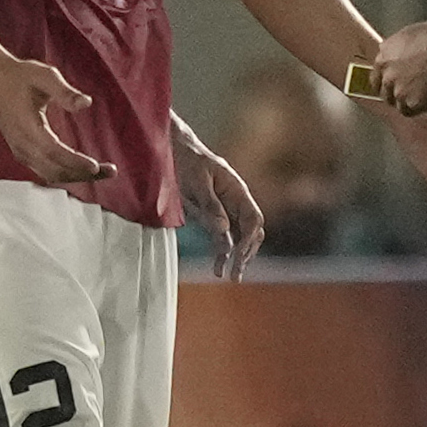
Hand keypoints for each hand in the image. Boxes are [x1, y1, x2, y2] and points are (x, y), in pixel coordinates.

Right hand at [0, 55, 114, 187]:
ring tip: (103, 172)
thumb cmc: (20, 76)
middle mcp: (22, 145)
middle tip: (111, 171)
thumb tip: (86, 103)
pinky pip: (46, 171)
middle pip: (55, 170)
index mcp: (27, 127)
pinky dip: (66, 173)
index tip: (96, 166)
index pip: (53, 152)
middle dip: (83, 174)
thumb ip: (65, 91)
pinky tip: (83, 169)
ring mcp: (21, 152)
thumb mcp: (45, 76)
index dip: (75, 162)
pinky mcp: (23, 153)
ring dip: (77, 176)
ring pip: (51, 175)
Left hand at [174, 129, 263, 278]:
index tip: (237, 255)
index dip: (248, 239)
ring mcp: (226, 210)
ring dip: (236, 257)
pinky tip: (218, 268)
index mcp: (237, 190)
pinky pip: (224, 238)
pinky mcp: (213, 216)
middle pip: (251, 232)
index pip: (252, 219)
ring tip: (228, 276)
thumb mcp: (196, 181)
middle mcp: (236, 201)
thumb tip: (224, 230)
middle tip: (235, 273)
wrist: (174, 150)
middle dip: (245, 253)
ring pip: (239, 238)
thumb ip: (210, 205)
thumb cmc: (187, 161)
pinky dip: (223, 253)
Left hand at [372, 20, 426, 115]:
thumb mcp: (410, 35)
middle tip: (412, 94)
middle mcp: (387, 74)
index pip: (376, 78)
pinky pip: (413, 111)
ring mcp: (398, 89)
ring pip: (399, 104)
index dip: (387, 84)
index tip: (394, 87)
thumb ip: (398, 50)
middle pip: (386, 93)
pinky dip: (422, 108)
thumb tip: (398, 58)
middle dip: (397, 95)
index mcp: (384, 56)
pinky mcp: (412, 102)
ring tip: (426, 96)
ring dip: (410, 103)